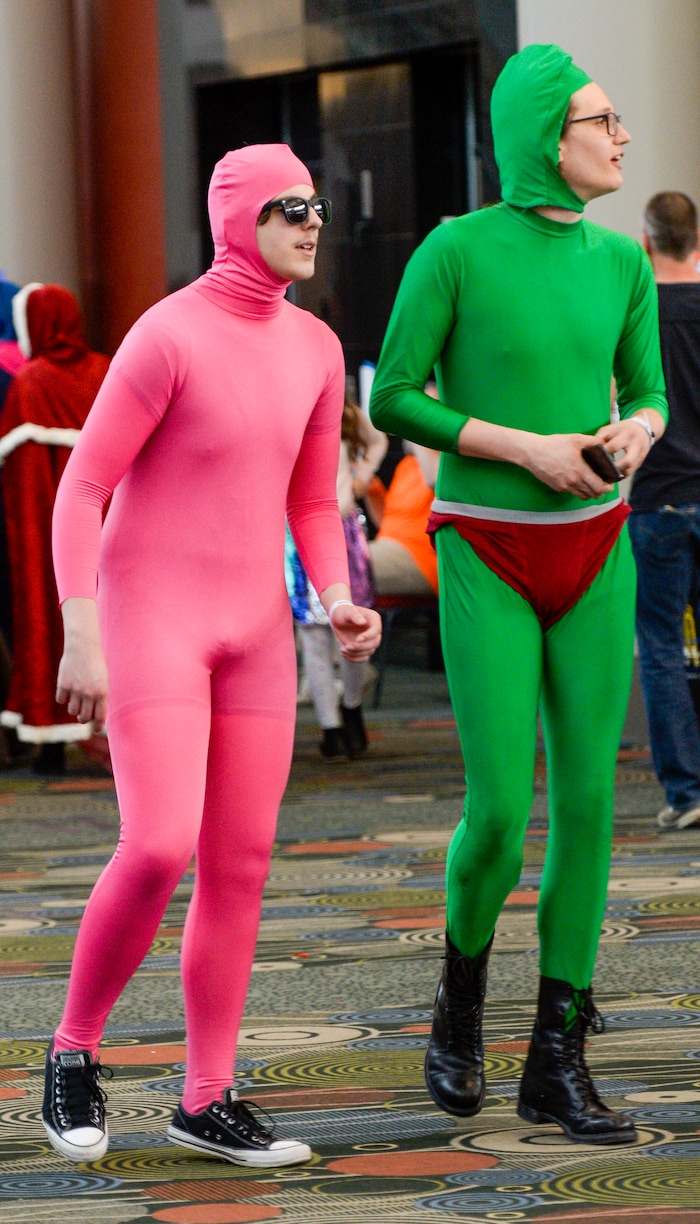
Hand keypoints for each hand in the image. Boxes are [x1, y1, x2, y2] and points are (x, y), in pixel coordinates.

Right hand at [56, 598, 108, 732]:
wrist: (83, 647)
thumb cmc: (95, 664)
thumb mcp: (103, 680)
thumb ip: (99, 697)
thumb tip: (94, 715)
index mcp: (102, 693)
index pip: (100, 717)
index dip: (97, 726)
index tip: (95, 730)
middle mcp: (89, 694)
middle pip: (84, 717)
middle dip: (83, 719)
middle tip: (82, 717)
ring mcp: (75, 690)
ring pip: (72, 710)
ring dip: (73, 709)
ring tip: (75, 703)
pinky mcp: (63, 684)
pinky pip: (61, 700)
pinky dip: (63, 698)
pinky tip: (66, 692)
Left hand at [330, 604, 381, 660]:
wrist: (338, 619)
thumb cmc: (344, 613)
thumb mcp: (348, 612)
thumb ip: (355, 616)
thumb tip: (363, 622)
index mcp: (374, 619)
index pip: (376, 630)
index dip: (368, 636)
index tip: (357, 639)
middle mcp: (375, 632)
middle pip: (374, 643)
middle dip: (361, 647)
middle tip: (347, 646)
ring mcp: (370, 641)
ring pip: (369, 652)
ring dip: (355, 653)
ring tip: (342, 649)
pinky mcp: (363, 649)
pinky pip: (363, 658)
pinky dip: (354, 658)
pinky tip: (343, 652)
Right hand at [523, 433, 613, 499]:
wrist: (533, 452)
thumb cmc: (554, 444)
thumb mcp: (575, 438)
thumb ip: (593, 441)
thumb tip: (605, 444)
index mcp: (580, 470)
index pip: (599, 487)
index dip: (607, 488)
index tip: (610, 484)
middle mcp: (573, 482)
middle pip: (593, 494)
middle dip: (600, 491)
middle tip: (603, 484)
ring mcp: (564, 486)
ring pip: (583, 496)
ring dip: (590, 492)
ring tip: (591, 484)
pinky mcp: (557, 488)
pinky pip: (572, 492)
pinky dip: (577, 489)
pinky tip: (576, 479)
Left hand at [594, 417, 651, 477]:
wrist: (643, 430)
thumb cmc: (622, 429)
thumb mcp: (611, 429)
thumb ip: (600, 438)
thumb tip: (590, 450)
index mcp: (628, 434)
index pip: (614, 446)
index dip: (603, 453)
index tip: (594, 457)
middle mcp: (636, 446)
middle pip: (627, 461)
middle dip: (613, 467)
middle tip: (602, 469)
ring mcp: (639, 456)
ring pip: (629, 471)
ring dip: (616, 475)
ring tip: (604, 475)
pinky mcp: (639, 463)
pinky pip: (629, 473)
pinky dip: (619, 476)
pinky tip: (610, 475)